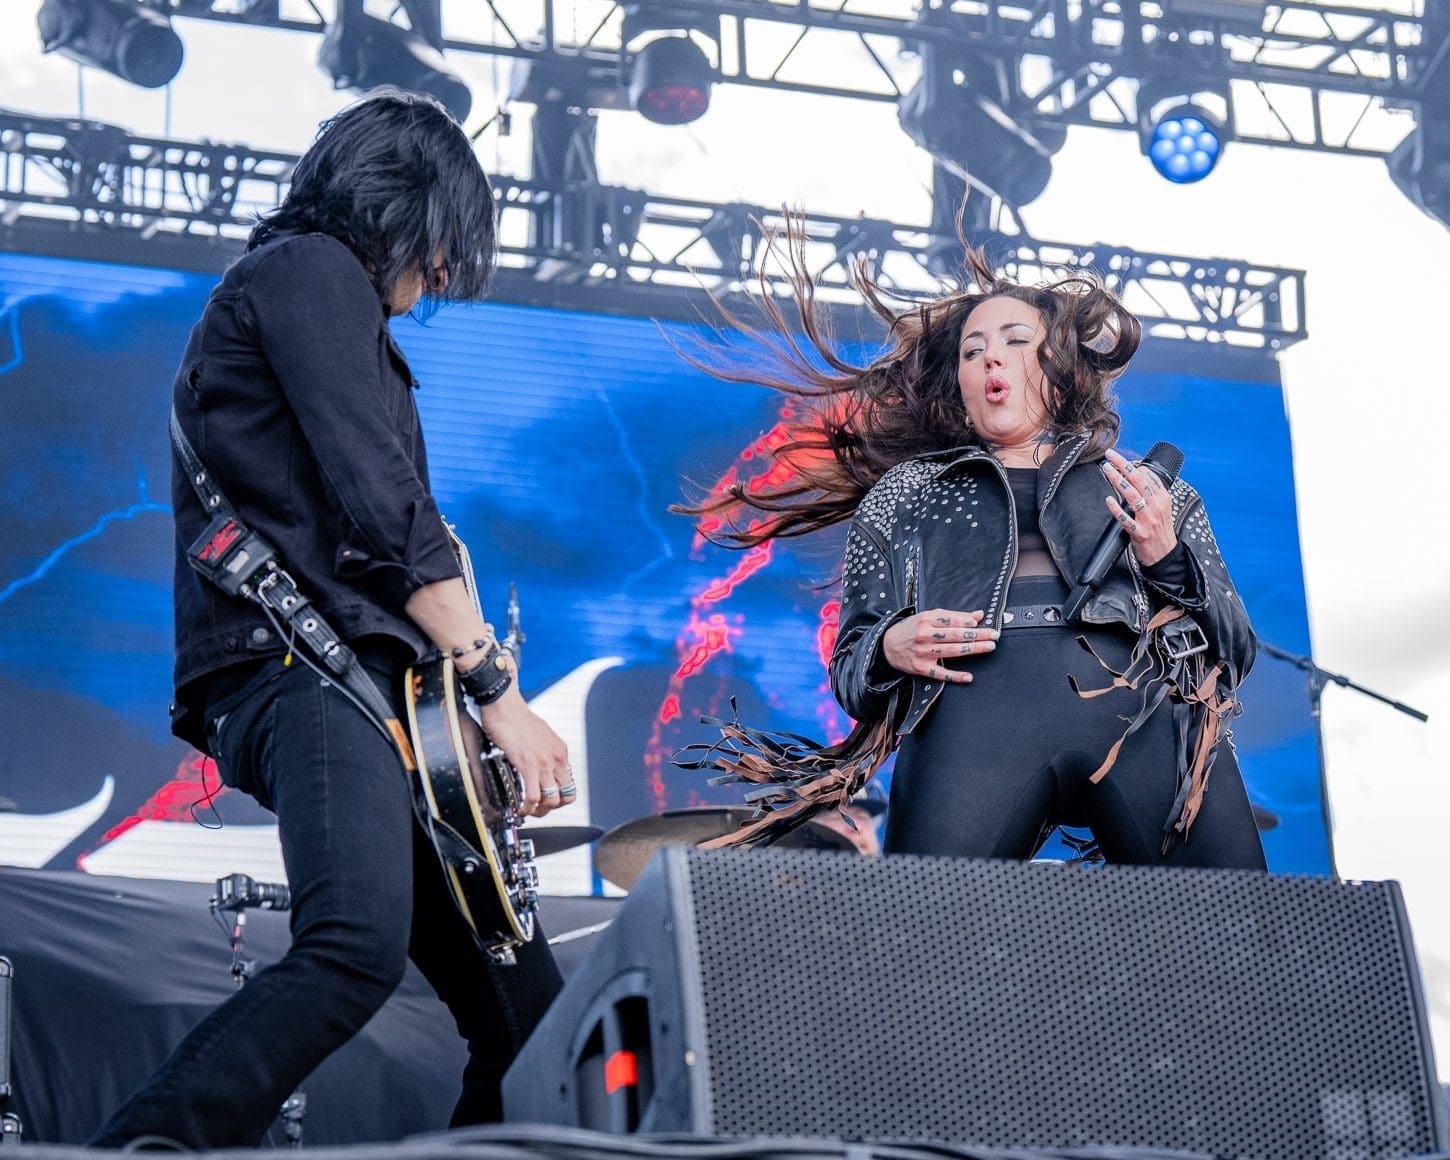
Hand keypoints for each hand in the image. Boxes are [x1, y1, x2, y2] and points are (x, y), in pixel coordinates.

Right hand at [476, 686, 573, 817]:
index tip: (544, 799)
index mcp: (560, 751)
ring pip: (552, 801)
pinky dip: (527, 807)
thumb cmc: (516, 718)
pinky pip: (533, 797)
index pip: (569, 784)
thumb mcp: (540, 736)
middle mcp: (557, 758)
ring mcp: (544, 763)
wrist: (504, 705)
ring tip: (527, 810)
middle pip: (566, 796)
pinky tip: (519, 807)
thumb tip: (537, 766)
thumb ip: (542, 752)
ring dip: (539, 811)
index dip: (558, 797)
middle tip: (536, 808)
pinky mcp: (528, 765)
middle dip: (551, 808)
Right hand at [882, 608, 997, 683]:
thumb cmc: (911, 629)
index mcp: (927, 620)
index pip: (953, 621)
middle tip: (994, 635)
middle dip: (978, 634)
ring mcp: (923, 653)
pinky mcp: (921, 668)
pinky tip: (968, 677)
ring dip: (973, 649)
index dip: (969, 622)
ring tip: (989, 647)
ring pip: (952, 651)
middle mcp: (925, 636)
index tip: (984, 624)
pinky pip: (941, 673)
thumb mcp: (929, 617)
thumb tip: (978, 615)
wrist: (887, 645)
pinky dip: (955, 676)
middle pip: (956, 635)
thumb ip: (954, 616)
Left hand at [1101, 447, 1176, 566]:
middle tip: (1110, 455)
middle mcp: (1156, 506)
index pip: (1148, 476)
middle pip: (1138, 480)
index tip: (1118, 457)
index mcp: (1162, 498)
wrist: (1165, 554)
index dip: (1132, 465)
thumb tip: (1140, 472)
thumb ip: (1152, 490)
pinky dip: (1116, 509)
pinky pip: (1126, 519)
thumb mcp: (1162, 507)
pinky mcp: (1139, 533)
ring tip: (1106, 469)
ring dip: (1117, 480)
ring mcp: (1148, 520)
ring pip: (1131, 495)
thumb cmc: (1160, 529)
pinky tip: (1108, 500)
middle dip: (1123, 465)